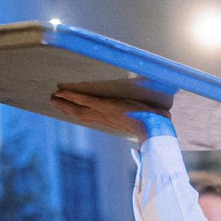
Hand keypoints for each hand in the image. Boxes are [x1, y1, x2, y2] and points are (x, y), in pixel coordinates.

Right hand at [49, 89, 168, 138]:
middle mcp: (106, 119)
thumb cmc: (157, 126)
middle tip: (54, 102)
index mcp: (115, 122)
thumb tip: (167, 115)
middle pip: (81, 114)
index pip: (94, 117)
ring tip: (53, 97)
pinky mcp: (105, 106)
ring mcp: (104, 113)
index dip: (81, 113)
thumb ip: (157, 117)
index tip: (72, 110)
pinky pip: (85, 100)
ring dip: (65, 102)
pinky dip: (72, 95)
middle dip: (67, 108)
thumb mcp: (154, 120)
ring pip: (79, 108)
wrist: (155, 129)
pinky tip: (61, 91)